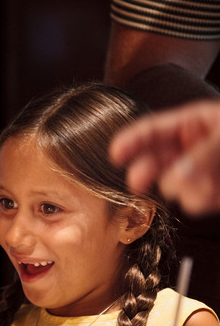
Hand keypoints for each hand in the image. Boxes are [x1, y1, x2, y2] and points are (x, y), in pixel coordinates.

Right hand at [110, 100, 219, 215]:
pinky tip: (217, 192)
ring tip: (209, 185)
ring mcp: (198, 172)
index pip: (152, 130)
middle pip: (153, 161)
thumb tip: (177, 178)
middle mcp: (189, 148)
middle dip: (144, 173)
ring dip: (186, 190)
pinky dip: (205, 200)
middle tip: (136, 184)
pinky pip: (195, 203)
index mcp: (192, 122)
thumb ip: (205, 154)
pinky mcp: (210, 194)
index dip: (131, 140)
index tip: (115, 154)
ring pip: (174, 187)